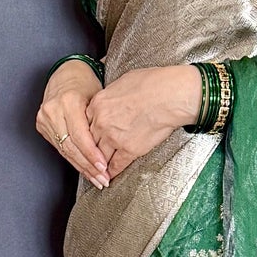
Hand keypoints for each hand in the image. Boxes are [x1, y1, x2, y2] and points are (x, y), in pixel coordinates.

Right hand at [35, 59, 110, 188]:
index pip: (80, 136)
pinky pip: (59, 147)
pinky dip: (73, 159)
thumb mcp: (98, 99)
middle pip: (70, 146)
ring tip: (96, 179)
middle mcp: (53, 110)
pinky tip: (84, 169)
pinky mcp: (41, 125)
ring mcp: (44, 118)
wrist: (66, 74)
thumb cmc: (87, 85)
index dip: (92, 155)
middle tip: (102, 179)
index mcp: (69, 101)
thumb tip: (114, 151)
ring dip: (81, 167)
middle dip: (87, 166)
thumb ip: (101, 122)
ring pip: (64, 150)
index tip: (104, 168)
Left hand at [87, 64, 201, 177]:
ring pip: (99, 156)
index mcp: (98, 103)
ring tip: (98, 170)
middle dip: (91, 150)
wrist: (171, 96)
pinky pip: (116, 165)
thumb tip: (113, 98)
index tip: (90, 138)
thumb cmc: (154, 83)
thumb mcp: (123, 81)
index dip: (88, 132)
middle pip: (89, 141)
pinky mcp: (129, 150)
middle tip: (91, 157)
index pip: (85, 123)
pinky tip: (111, 175)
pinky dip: (112, 172)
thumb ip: (112, 94)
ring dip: (99, 164)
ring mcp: (114, 137)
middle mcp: (101, 122)